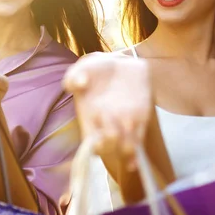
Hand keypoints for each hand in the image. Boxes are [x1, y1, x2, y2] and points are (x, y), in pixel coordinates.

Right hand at [63, 52, 152, 169]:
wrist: (117, 65)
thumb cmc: (94, 71)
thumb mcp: (80, 69)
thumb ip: (73, 77)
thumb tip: (81, 83)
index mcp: (88, 120)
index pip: (90, 144)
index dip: (95, 146)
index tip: (98, 138)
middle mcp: (106, 127)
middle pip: (110, 149)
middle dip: (112, 144)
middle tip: (113, 132)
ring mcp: (124, 125)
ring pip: (126, 148)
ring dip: (128, 148)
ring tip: (128, 139)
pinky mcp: (141, 119)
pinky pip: (141, 137)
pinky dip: (139, 145)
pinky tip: (138, 145)